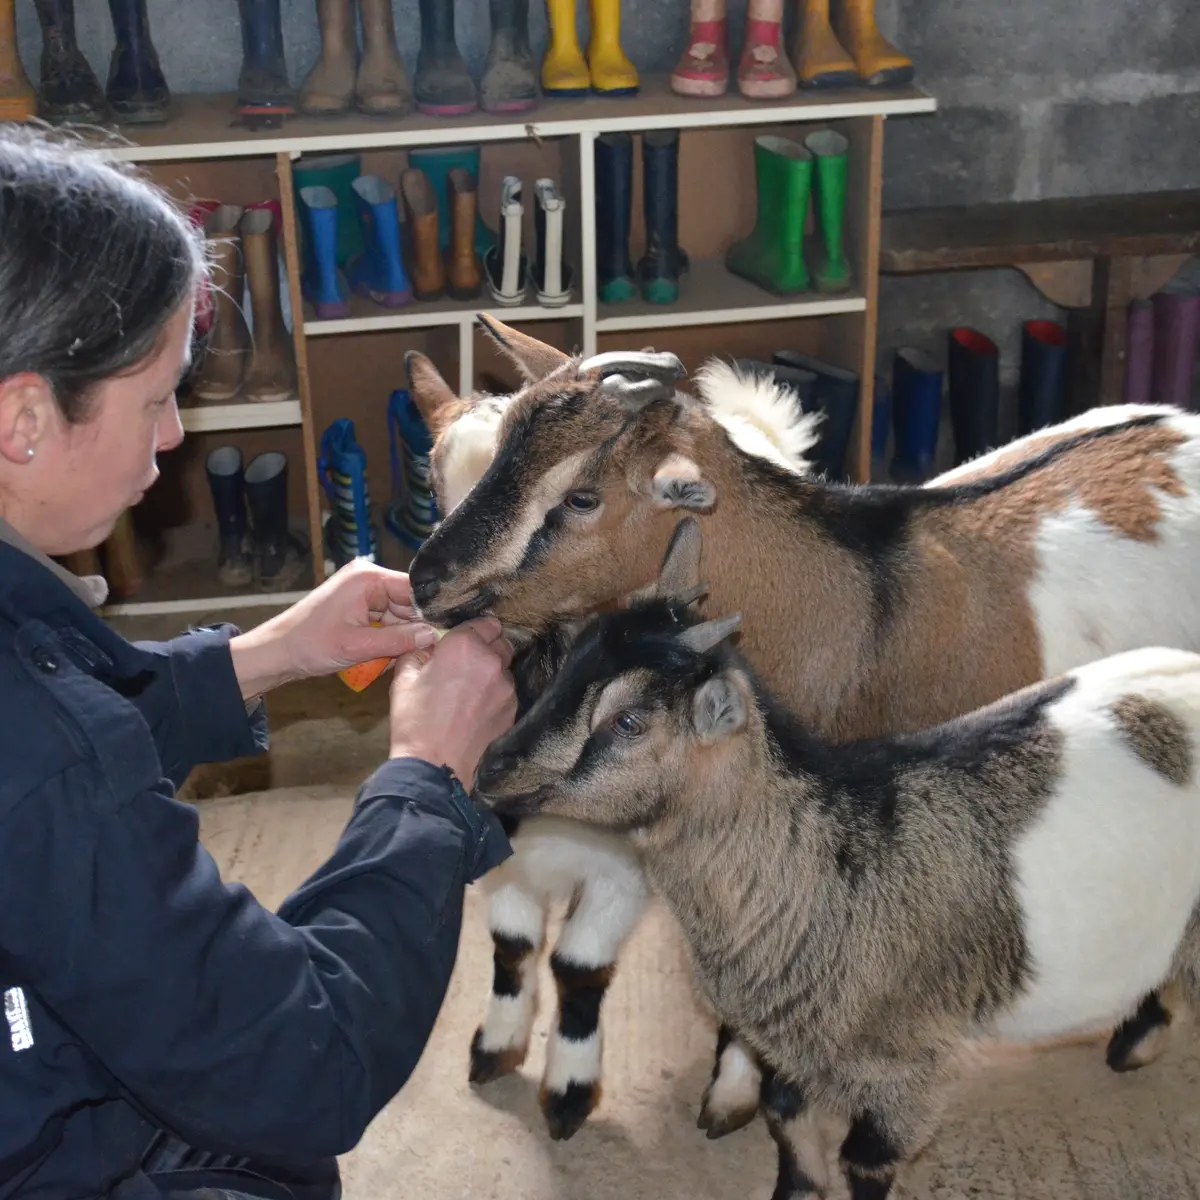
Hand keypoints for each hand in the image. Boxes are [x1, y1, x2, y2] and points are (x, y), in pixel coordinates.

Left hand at [229, 559, 439, 699]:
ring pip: (398, 615)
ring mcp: (362, 592)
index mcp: (367, 578)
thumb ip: (399, 640)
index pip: (414, 588)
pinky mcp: (358, 606)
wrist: (277, 653)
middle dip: (410, 629)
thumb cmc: (310, 645)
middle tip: (408, 653)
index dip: (428, 611)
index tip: (439, 634)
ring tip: (387, 656)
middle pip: (408, 603)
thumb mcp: (358, 646)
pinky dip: (385, 638)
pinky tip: (379, 654)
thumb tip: (431, 635)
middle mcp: (367, 579)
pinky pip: (385, 621)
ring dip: (397, 637)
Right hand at [387, 616, 517, 786]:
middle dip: (487, 648)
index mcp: (464, 646)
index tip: (465, 639)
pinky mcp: (512, 709)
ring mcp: (506, 687)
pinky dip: (496, 694)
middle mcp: (491, 661)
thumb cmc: (415, 721)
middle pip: (500, 643)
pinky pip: (506, 692)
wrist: (435, 766)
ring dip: (492, 673)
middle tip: (467, 664)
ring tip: (471, 690)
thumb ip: (419, 652)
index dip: (475, 630)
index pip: (484, 622)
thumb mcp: (403, 678)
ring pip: (504, 669)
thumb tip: (429, 647)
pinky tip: (477, 708)